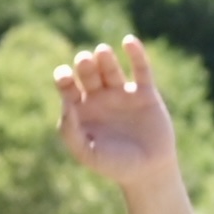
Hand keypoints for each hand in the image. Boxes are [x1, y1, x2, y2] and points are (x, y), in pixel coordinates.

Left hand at [51, 38, 184, 192]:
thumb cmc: (114, 165)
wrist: (149, 172)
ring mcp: (123, 93)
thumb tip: (66, 105)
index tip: (65, 77)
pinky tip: (128, 41)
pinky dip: (136, 54)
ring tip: (102, 52)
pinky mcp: (146, 93)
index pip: (67, 85)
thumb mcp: (87, 153)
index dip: (63, 78)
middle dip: (85, 65)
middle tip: (85, 61)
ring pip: (110, 68)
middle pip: (88, 72)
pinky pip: (141, 69)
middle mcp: (100, 97)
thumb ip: (70, 132)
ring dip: (104, 57)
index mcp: (81, 109)